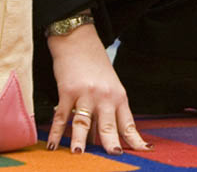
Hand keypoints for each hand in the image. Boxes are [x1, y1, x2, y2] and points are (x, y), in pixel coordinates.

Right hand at [46, 25, 149, 155]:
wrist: (79, 40)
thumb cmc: (96, 65)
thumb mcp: (109, 86)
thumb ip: (107, 112)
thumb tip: (102, 140)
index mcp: (119, 97)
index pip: (128, 124)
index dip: (135, 140)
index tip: (143, 152)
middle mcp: (104, 97)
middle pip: (108, 126)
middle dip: (111, 144)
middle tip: (114, 157)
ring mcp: (85, 94)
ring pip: (83, 122)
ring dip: (80, 140)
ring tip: (79, 155)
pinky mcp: (67, 91)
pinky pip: (61, 116)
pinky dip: (56, 132)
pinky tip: (53, 145)